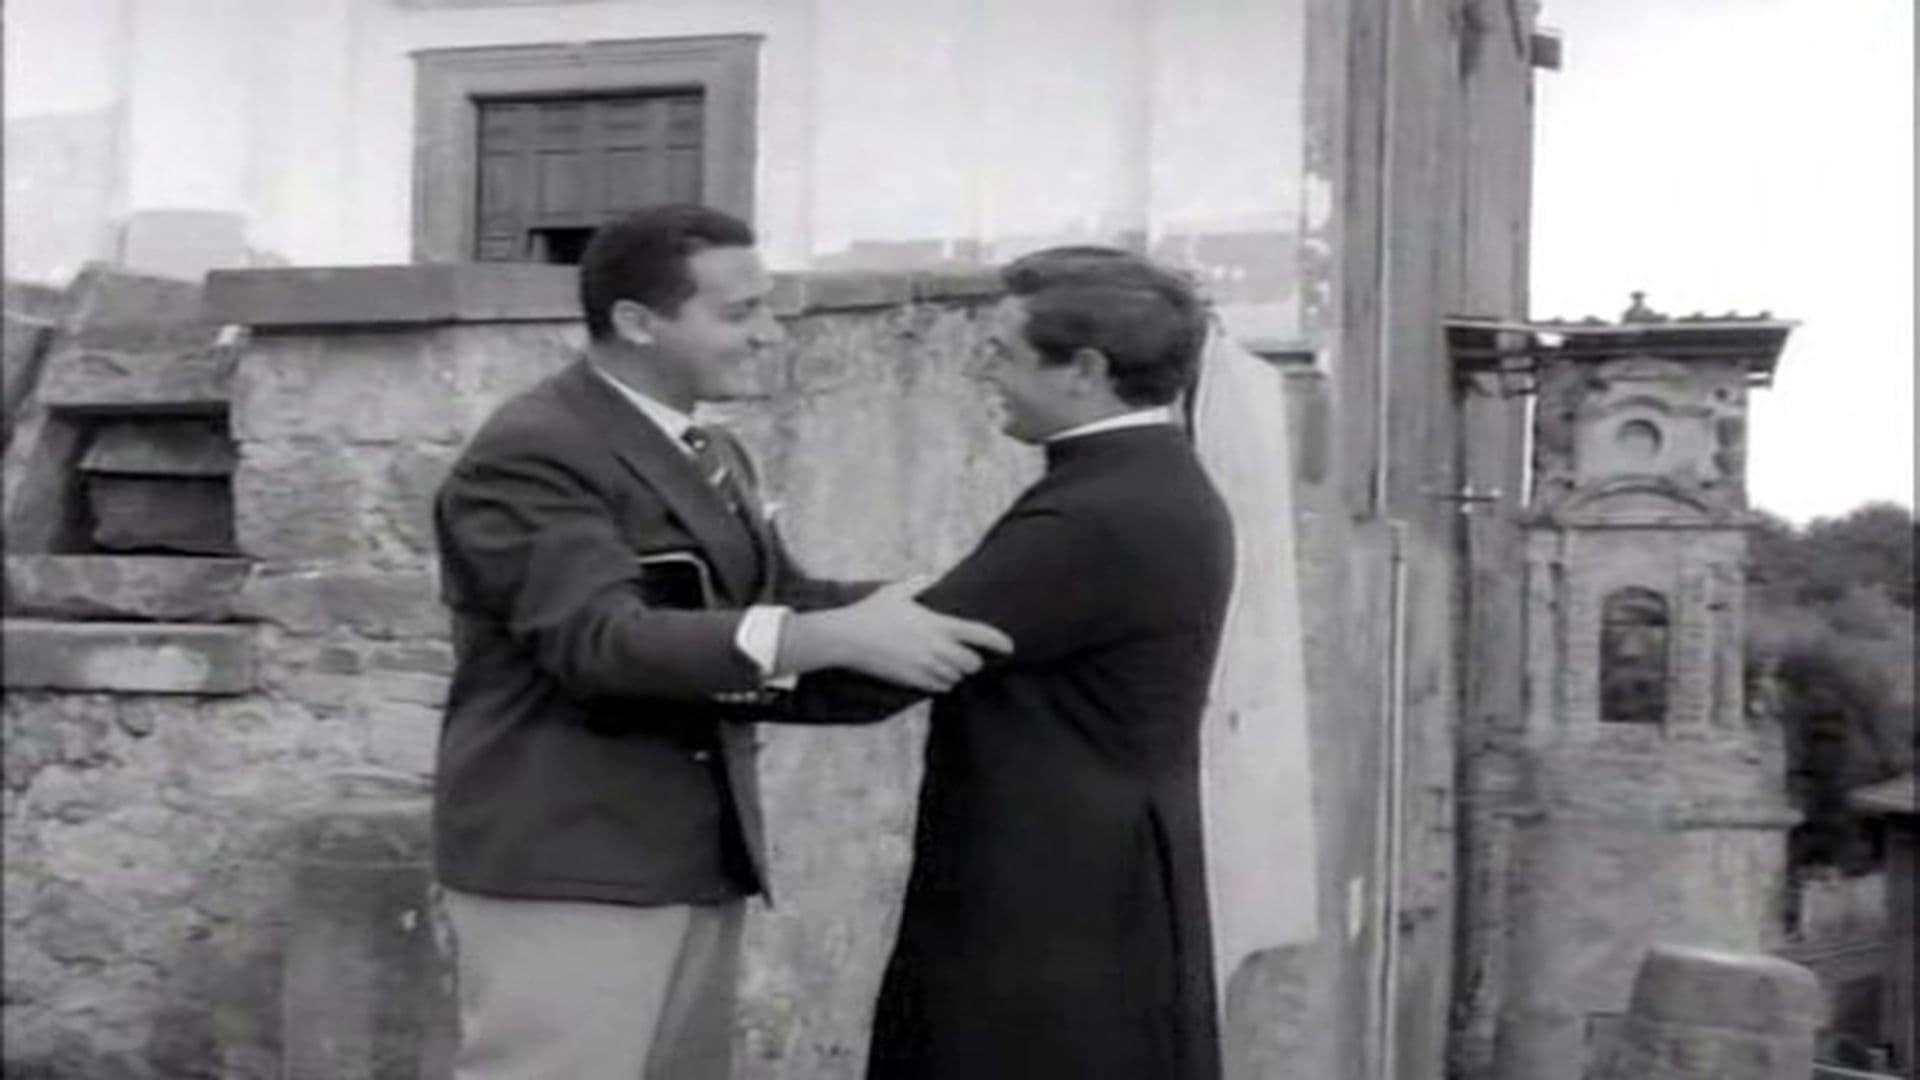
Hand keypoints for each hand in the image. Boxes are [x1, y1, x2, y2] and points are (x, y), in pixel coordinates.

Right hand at [782, 581, 1013, 692]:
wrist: (847, 639)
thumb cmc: (870, 613)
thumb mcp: (895, 592)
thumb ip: (917, 583)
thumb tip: (929, 576)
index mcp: (937, 624)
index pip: (979, 634)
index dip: (999, 641)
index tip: (1010, 647)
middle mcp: (935, 648)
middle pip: (972, 663)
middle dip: (973, 661)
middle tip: (968, 656)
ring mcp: (925, 666)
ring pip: (956, 678)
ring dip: (956, 673)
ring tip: (948, 665)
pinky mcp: (912, 681)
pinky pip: (939, 688)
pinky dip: (942, 683)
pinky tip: (934, 675)